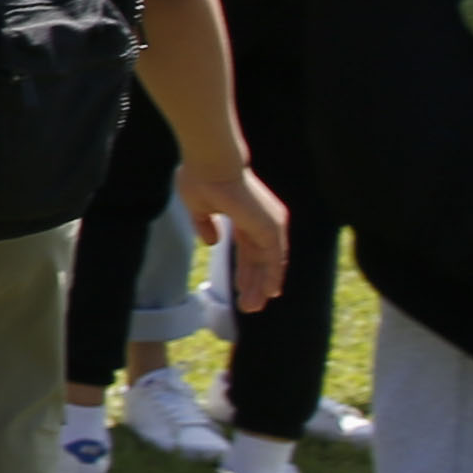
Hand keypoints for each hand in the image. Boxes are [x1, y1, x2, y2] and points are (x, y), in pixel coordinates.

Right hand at [179, 156, 291, 316]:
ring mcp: (270, 224)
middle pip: (260, 259)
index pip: (250, 248)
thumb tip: (212, 242)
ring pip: (268, 262)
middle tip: (249, 306)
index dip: (247, 268)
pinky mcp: (271, 228)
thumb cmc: (200, 179)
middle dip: (254, 283)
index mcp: (246, 215)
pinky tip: (269, 293)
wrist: (211, 165)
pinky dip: (272, 277)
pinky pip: (275, 259)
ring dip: (262, 286)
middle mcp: (264, 221)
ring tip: (252, 307)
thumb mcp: (198, 207)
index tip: (244, 287)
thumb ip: (205, 225)